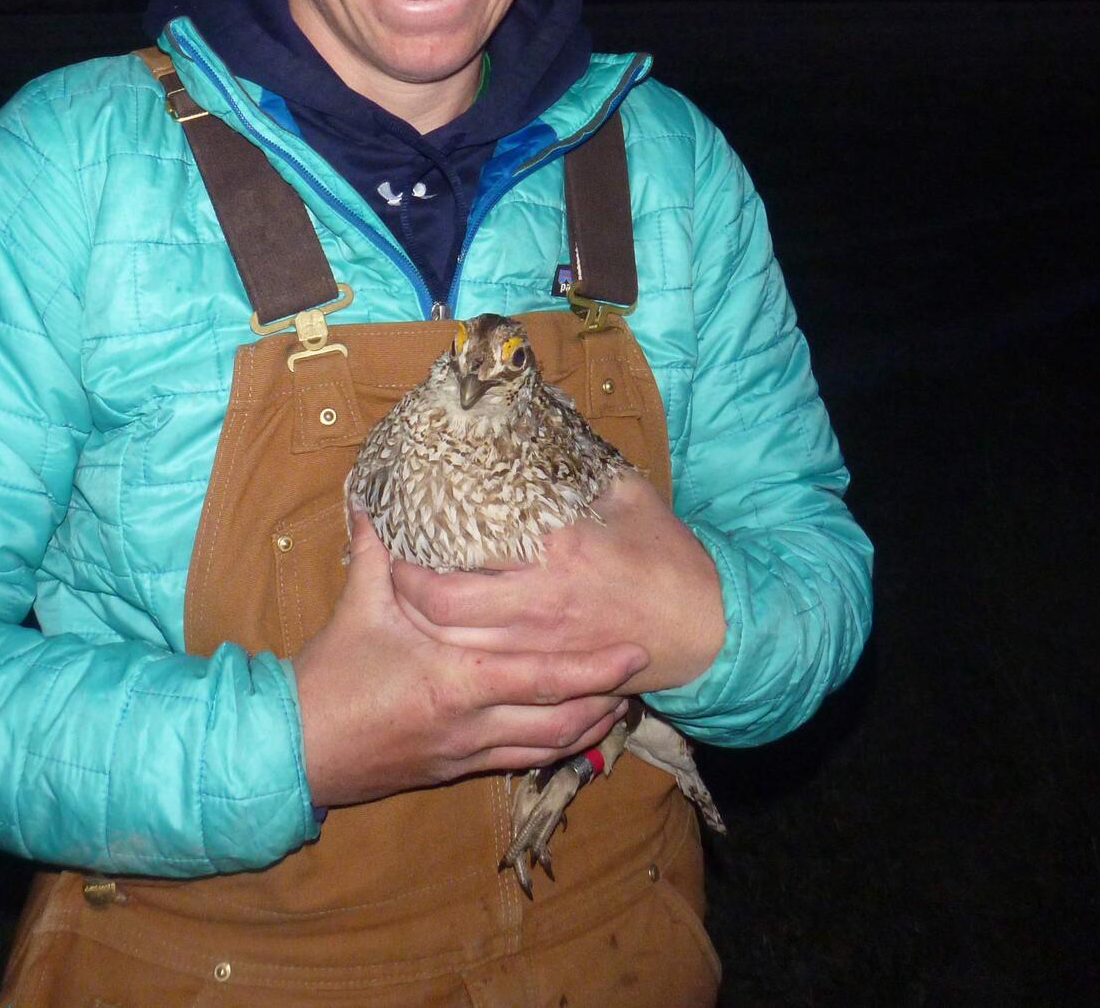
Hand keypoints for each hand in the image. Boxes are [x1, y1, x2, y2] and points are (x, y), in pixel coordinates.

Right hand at [292, 510, 649, 808]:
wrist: (299, 747)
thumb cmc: (333, 673)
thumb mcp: (359, 602)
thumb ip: (377, 546)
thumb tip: (375, 493)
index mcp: (456, 678)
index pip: (543, 676)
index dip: (594, 666)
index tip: (634, 645)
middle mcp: (472, 722)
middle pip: (560, 717)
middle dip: (606, 696)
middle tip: (644, 671)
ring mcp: (467, 752)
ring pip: (547, 746)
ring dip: (589, 725)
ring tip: (621, 699)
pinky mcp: (457, 770)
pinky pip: (521, 761)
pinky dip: (555, 747)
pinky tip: (574, 731)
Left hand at [389, 472, 724, 693]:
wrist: (707, 626)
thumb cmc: (666, 554)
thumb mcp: (625, 492)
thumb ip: (576, 463)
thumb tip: (534, 424)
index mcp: (555, 548)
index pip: (460, 547)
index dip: (418, 538)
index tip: (401, 519)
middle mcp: (538, 601)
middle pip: (439, 605)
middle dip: (403, 588)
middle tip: (393, 565)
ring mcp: (542, 646)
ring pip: (453, 645)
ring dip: (421, 624)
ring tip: (405, 598)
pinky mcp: (552, 675)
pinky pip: (486, 670)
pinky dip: (456, 652)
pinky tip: (447, 635)